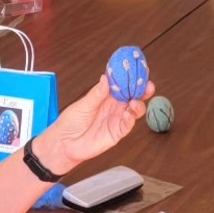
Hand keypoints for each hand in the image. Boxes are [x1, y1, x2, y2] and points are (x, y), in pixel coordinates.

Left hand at [33, 76, 149, 174]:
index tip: (139, 69)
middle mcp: (115, 106)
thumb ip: (97, 94)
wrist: (64, 143)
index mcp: (106, 95)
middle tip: (148, 85)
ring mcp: (117, 119)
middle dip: (143, 90)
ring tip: (134, 102)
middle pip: (134, 95)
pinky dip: (130, 119)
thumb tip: (105, 78)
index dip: (132, 76)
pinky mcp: (117, 132)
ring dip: (138, 104)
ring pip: (135, 110)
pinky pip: (128, 125)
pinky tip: (128, 115)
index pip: (123, 83)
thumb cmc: (71, 121)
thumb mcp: (83, 105)